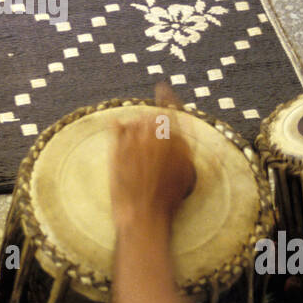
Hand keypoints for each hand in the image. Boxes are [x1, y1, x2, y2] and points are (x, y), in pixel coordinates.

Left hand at [109, 83, 195, 232]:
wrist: (144, 214)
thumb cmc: (168, 199)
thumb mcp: (187, 174)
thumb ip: (184, 149)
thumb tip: (182, 135)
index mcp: (177, 141)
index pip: (173, 109)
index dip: (168, 97)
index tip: (163, 87)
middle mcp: (156, 137)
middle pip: (152, 115)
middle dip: (151, 121)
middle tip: (149, 132)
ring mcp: (135, 141)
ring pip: (135, 121)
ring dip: (136, 126)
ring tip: (137, 141)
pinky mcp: (118, 149)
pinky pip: (116, 127)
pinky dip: (117, 125)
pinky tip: (117, 125)